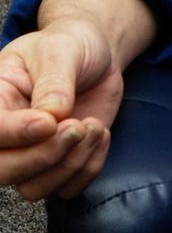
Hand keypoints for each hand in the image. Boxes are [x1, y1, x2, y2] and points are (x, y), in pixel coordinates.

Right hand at [0, 15, 123, 200]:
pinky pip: (67, 189)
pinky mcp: (59, 164)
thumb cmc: (70, 44)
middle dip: (44, 156)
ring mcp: (31, 153)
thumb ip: (53, 83)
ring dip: (70, 164)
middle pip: (4, 170)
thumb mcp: (60, 50)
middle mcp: (8, 133)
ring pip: (34, 188)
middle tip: (77, 126)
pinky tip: (101, 133)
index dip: (17, 134)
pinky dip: (88, 168)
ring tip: (94, 126)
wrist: (97, 53)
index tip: (50, 122)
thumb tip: (50, 118)